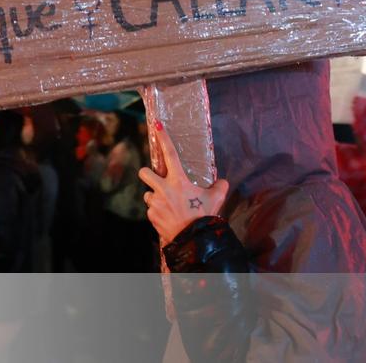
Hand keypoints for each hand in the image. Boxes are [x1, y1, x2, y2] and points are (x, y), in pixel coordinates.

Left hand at [138, 121, 228, 244]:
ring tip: (168, 205)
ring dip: (155, 197)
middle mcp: (163, 189)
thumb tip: (221, 182)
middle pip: (144, 172)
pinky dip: (158, 212)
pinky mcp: (151, 216)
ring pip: (148, 194)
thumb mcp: (216, 198)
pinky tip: (168, 217)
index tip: (157, 125)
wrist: (193, 240)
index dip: (164, 138)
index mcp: (178, 180)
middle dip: (147, 173)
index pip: (170, 154)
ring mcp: (155, 203)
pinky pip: (151, 210)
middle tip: (156, 179)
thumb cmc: (204, 217)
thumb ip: (219, 186)